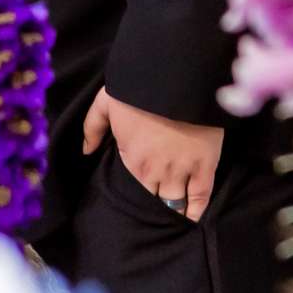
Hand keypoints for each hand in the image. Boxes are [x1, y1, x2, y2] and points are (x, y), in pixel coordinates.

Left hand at [82, 87, 222, 221]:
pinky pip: (202, 196)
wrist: (177, 76)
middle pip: (156, 198)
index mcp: (133, 160)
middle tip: (160, 200)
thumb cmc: (138, 88)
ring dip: (175, 208)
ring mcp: (182, 169)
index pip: (136, 188)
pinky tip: (193, 216)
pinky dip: (197, 209)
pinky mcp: (205, 164)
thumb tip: (87, 150)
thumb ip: (93, 127)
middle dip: (157, 200)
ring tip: (175, 213)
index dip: (140, 190)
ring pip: (177, 201)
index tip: (144, 191)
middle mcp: (157, 171)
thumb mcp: (106, 102)